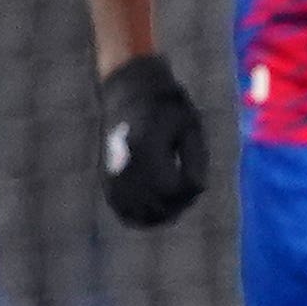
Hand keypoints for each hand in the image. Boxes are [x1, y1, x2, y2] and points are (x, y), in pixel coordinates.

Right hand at [96, 54, 206, 227]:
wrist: (129, 90)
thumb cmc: (166, 105)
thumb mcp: (190, 126)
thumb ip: (195, 159)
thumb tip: (195, 191)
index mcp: (148, 150)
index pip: (176, 189)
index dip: (193, 187)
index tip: (199, 178)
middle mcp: (128, 165)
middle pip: (159, 205)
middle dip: (180, 204)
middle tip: (191, 191)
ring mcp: (114, 174)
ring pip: (139, 213)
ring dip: (160, 214)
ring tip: (175, 205)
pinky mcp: (107, 177)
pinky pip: (122, 209)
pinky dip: (138, 215)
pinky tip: (153, 212)